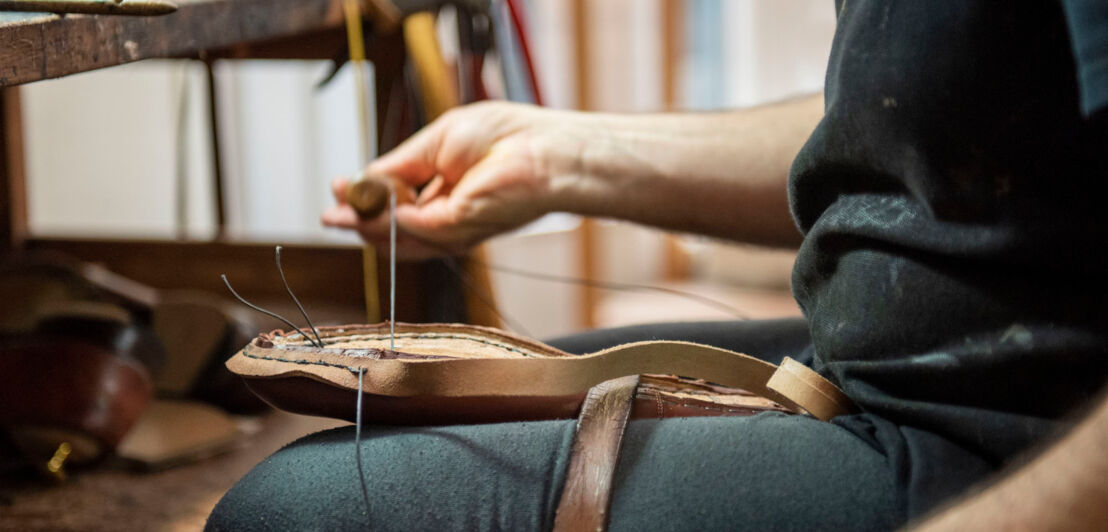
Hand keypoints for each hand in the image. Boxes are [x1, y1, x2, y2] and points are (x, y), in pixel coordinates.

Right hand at [322, 101, 582, 258]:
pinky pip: (414, 229)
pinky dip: (392, 220)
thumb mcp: (436, 142)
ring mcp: (453, 227)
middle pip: (392, 226)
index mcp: (442, 186)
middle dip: (358, 221)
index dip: (365, 198)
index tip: (338, 190)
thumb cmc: (504, 136)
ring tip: (339, 215)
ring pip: (399, 236)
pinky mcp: (460, 230)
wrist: (543, 149)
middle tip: (330, 215)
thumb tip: (366, 181)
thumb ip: (401, 166)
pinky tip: (376, 208)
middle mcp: (446, 212)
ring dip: (366, 226)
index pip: (395, 199)